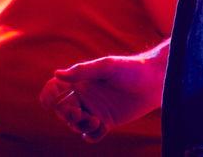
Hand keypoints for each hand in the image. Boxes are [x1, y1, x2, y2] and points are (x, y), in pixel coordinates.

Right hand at [39, 54, 162, 141]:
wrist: (153, 82)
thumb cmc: (130, 69)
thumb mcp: (106, 67)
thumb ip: (82, 71)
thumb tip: (57, 74)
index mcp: (81, 80)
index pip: (56, 88)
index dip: (49, 96)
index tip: (49, 103)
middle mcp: (86, 96)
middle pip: (63, 110)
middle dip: (66, 115)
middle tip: (79, 114)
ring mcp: (95, 110)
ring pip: (76, 124)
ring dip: (79, 126)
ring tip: (95, 121)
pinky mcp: (107, 122)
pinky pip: (91, 135)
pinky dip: (90, 135)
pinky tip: (99, 128)